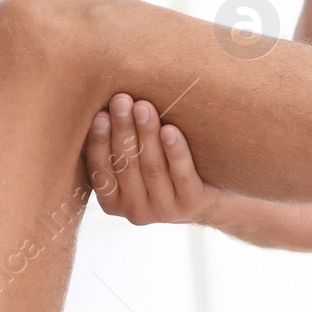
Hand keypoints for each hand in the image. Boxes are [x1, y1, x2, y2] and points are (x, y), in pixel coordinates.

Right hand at [84, 93, 221, 225]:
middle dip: (123, 129)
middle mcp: (135, 211)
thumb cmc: (165, 169)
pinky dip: (174, 150)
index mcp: (112, 201)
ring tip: (143, 107)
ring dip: (146, 134)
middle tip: (122, 100)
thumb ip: (120, 147)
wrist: (212, 196)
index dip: (99, 141)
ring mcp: (164, 210)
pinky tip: (170, 130)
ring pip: (152, 167)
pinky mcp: (191, 204)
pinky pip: (181, 173)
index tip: (100, 115)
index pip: (100, 169)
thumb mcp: (137, 164)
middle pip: (126, 165)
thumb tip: (108, 105)